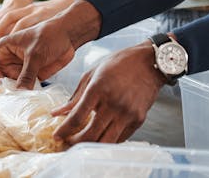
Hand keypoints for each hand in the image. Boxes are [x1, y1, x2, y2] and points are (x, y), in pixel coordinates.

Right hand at [0, 0, 101, 97]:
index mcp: (2, 49)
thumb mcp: (35, 54)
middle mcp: (8, 61)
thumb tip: (19, 95)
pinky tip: (23, 106)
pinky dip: (22, 97)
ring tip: (10, 110)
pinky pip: (22, 90)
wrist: (69, 35)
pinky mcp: (31, 76)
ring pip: (8, 87)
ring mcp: (19, 69)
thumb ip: (26, 75)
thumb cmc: (49, 35)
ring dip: (9, 98)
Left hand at [51, 42, 165, 144]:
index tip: (57, 135)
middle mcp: (114, 103)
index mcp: (99, 88)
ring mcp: (127, 113)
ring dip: (91, 145)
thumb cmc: (121, 63)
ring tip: (82, 142)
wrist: (151, 62)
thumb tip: (58, 113)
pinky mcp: (138, 120)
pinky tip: (100, 135)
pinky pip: (120, 138)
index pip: (77, 117)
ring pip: (105, 141)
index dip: (64, 130)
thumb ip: (75, 96)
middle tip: (68, 142)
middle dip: (74, 142)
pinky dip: (107, 140)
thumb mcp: (93, 72)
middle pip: (90, 134)